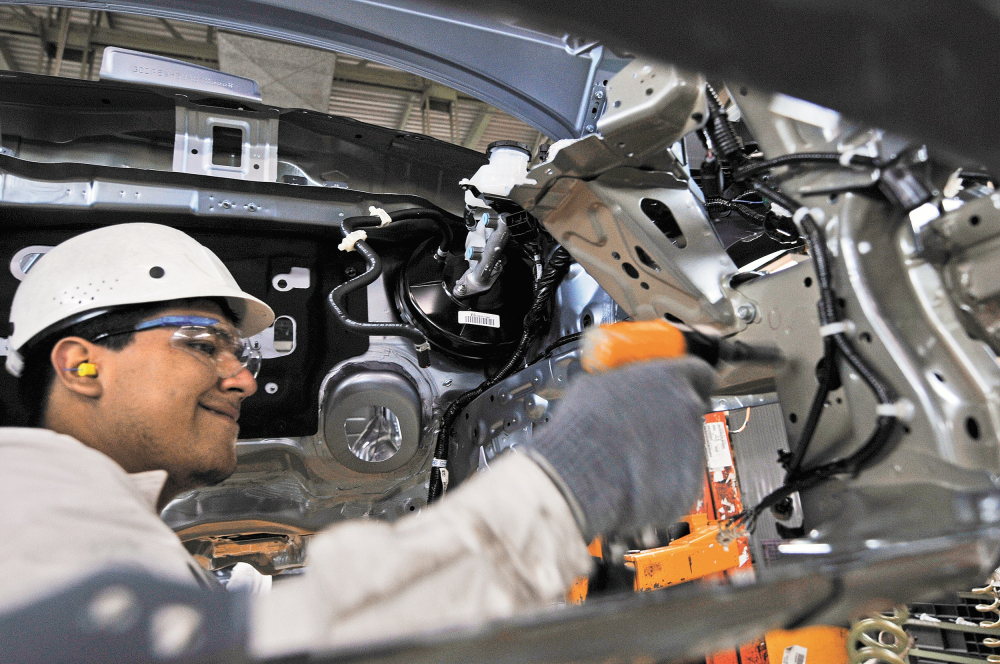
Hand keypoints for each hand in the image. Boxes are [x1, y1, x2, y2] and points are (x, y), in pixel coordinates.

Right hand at [527, 357, 713, 539]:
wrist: (579, 477)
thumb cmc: (583, 430)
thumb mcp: (595, 384)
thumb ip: (622, 381)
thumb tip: (619, 383)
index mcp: (670, 378)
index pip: (700, 372)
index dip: (689, 382)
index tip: (680, 388)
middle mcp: (688, 410)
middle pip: (692, 410)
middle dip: (673, 418)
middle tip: (646, 426)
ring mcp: (693, 448)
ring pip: (688, 445)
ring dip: (667, 449)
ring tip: (633, 457)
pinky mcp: (689, 484)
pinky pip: (681, 478)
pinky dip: (664, 479)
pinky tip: (637, 478)